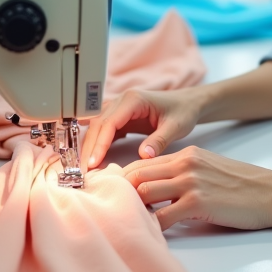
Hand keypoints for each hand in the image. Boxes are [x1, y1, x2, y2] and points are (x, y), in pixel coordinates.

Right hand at [80, 88, 203, 169]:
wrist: (189, 103)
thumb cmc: (183, 111)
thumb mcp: (175, 126)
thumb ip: (159, 140)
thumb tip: (143, 156)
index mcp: (134, 100)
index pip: (109, 122)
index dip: (99, 143)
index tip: (93, 163)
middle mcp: (122, 101)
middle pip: (98, 124)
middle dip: (89, 147)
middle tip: (83, 171)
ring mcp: (120, 108)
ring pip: (97, 127)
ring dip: (90, 146)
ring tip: (85, 168)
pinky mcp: (121, 117)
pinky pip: (104, 130)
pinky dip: (98, 144)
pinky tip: (94, 159)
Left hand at [122, 146, 271, 230]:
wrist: (271, 193)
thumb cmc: (243, 185)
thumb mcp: (209, 167)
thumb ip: (183, 171)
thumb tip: (160, 187)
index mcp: (186, 154)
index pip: (142, 163)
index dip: (123, 178)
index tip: (113, 191)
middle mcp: (185, 164)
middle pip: (137, 175)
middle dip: (120, 192)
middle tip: (112, 208)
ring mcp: (191, 183)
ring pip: (145, 193)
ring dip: (134, 209)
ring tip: (130, 221)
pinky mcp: (198, 203)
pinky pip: (163, 217)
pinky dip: (153, 227)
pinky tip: (151, 233)